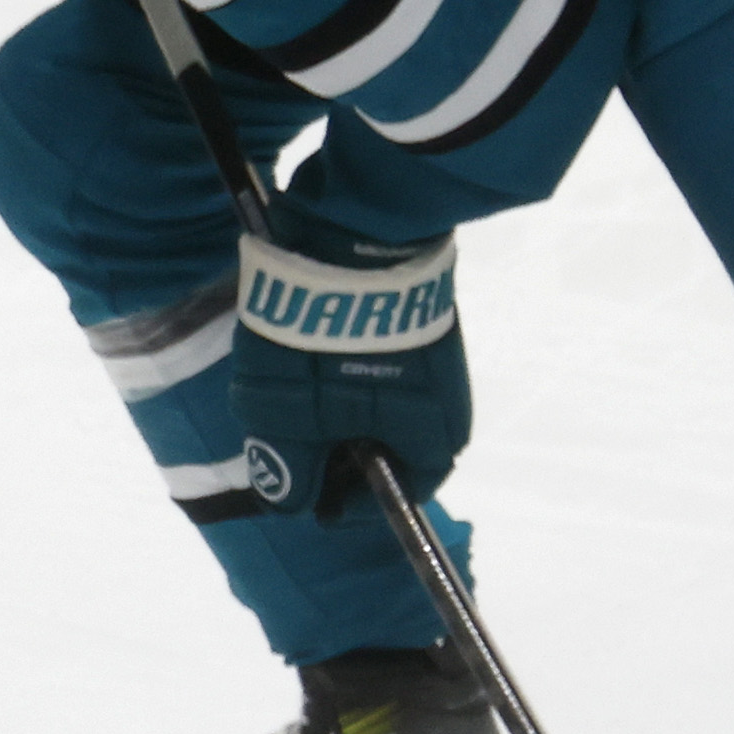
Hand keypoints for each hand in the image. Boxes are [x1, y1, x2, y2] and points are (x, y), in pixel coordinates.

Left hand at [224, 213, 466, 520]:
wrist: (348, 229)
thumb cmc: (320, 342)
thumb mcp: (285, 419)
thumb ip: (289, 469)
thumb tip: (292, 503)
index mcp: (432, 435)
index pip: (408, 489)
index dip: (357, 504)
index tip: (317, 501)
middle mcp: (448, 397)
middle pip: (400, 444)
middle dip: (349, 454)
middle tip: (301, 446)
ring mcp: (437, 348)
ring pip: (391, 400)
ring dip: (347, 409)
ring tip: (298, 398)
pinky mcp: (419, 309)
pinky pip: (387, 360)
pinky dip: (352, 369)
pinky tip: (316, 356)